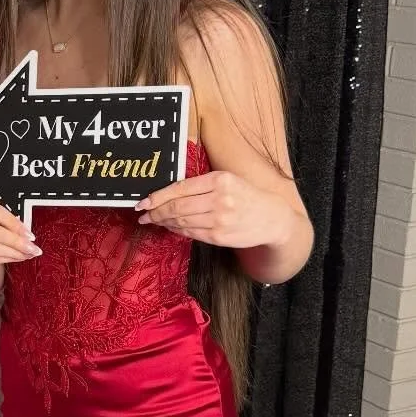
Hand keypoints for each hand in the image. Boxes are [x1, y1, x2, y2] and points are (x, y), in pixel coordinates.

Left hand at [136, 170, 293, 249]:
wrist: (272, 219)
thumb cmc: (247, 197)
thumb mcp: (228, 181)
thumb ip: (201, 185)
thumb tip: (169, 193)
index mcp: (219, 180)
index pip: (179, 188)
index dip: (157, 197)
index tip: (143, 202)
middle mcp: (218, 199)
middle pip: (176, 206)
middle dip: (155, 212)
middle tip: (143, 215)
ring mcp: (218, 219)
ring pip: (181, 221)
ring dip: (164, 222)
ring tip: (154, 220)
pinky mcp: (218, 236)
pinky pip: (190, 233)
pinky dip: (177, 230)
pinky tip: (170, 227)